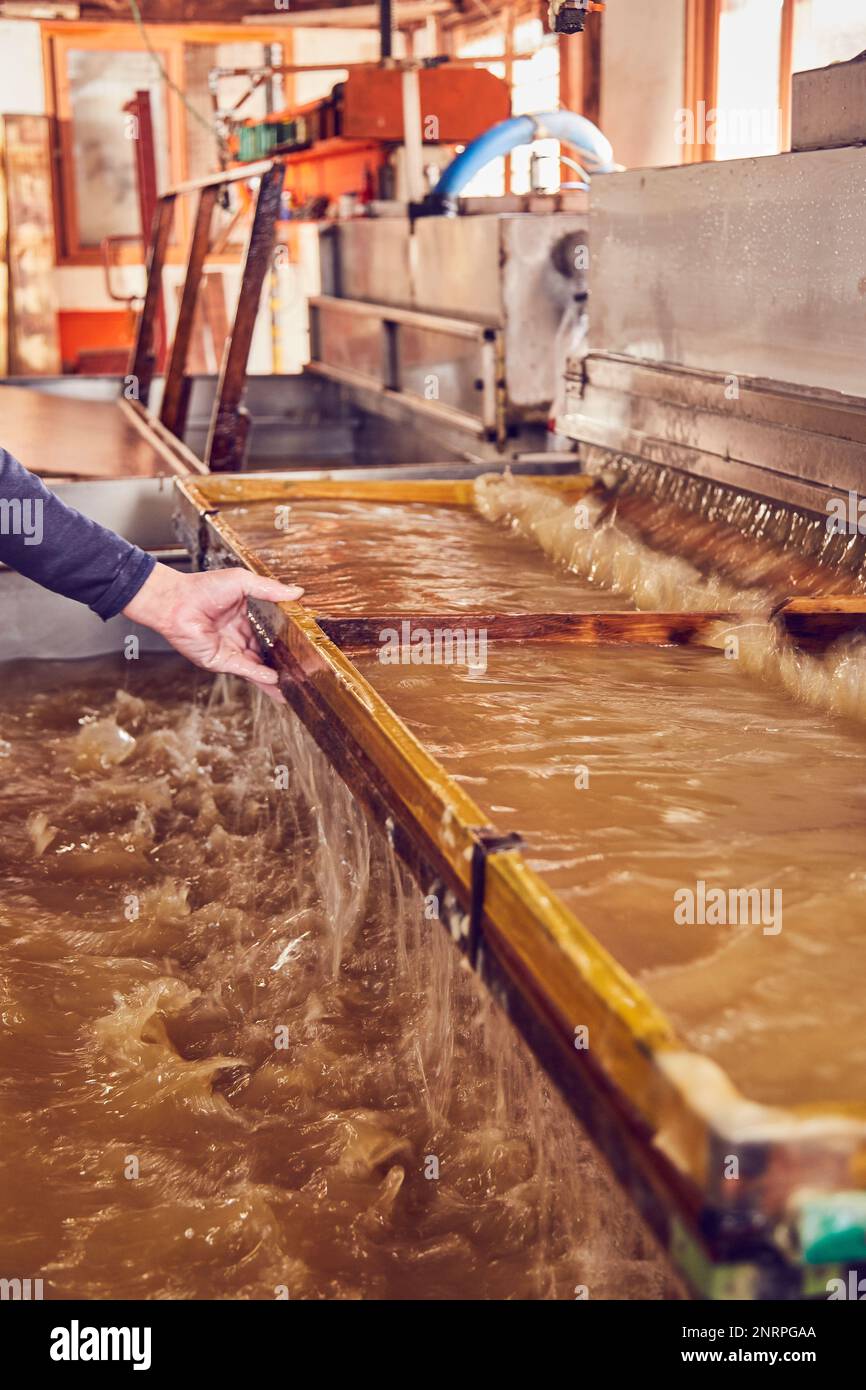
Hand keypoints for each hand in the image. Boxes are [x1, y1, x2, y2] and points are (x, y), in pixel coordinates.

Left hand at [123, 563, 302, 695]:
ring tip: (296, 683)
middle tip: (307, 667)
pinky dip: (260, 675)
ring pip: (259, 665)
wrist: (175, 601)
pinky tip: (276, 679)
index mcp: (247, 616)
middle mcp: (241, 635)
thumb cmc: (203, 587)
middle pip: (268, 650)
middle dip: (285, 659)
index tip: (306, 641)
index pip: (272, 629)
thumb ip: (270, 590)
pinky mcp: (222, 661)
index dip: (288, 635)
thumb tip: (298, 592)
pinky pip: (245, 669)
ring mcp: (232, 650)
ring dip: (275, 674)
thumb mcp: (242, 582)